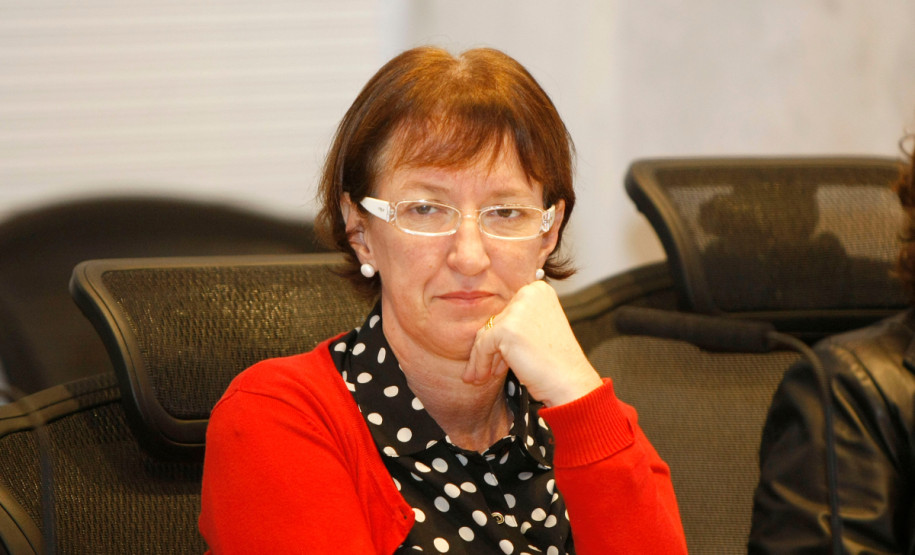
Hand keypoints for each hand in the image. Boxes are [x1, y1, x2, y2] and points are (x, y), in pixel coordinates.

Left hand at [463, 280, 602, 406]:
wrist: (570, 381)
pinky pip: (482, 347)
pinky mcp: (506, 328)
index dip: (501, 336)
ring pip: (485, 334)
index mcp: (538, 290)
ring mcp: (517, 310)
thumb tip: (483, 332)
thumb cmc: (558, 362)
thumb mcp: (537, 330)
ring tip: (480, 375)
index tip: (499, 356)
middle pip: (495, 321)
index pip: (508, 311)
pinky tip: (481, 377)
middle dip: (491, 348)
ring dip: (483, 357)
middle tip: (488, 369)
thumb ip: (516, 323)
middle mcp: (528, 293)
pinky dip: (479, 364)